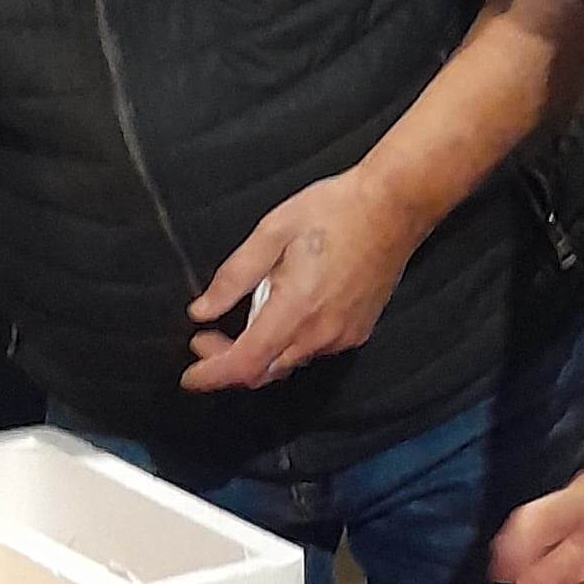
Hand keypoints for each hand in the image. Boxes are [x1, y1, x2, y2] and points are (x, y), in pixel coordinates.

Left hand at [182, 168, 425, 392]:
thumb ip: (234, 277)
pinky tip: (281, 314)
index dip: (212, 375)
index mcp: (295, 309)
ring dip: (258, 353)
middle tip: (206, 337)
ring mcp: (343, 336)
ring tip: (242, 319)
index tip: (190, 376)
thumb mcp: (271, 232)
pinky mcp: (357, 332)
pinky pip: (312, 351)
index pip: (245, 364)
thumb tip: (203, 310)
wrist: (394, 207)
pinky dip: (287, 344)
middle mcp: (321, 333)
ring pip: (288, 363)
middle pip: (264, 371)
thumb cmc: (333, 211)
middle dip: (228, 362)